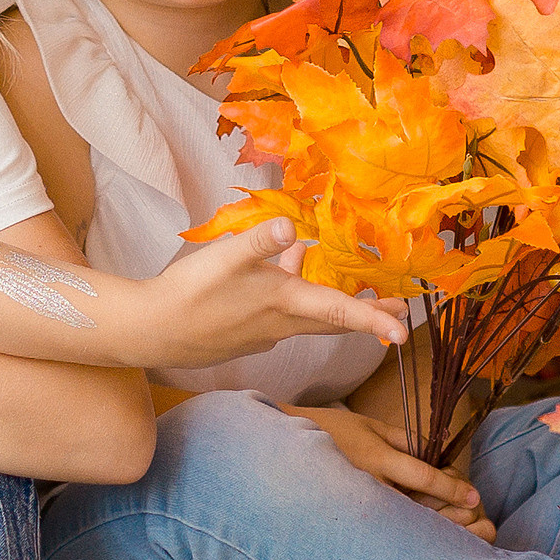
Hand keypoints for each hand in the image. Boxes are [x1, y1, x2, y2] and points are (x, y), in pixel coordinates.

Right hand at [150, 218, 410, 365]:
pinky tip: (280, 276)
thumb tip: (294, 226)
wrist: (153, 331)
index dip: (375, 320)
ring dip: (333, 307)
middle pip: (333, 321)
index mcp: (284, 303)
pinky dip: (295, 299)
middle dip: (367, 315)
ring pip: (308, 318)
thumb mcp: (224, 258)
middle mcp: (281, 323)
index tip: (406, 331)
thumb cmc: (190, 294)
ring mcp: (263, 332)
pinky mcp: (245, 333)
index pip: (340, 313)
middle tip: (396, 310)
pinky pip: (282, 315)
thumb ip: (260, 240)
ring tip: (349, 289)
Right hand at [284, 404, 494, 541]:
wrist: (283, 454)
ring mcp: (360, 506)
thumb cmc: (329, 431)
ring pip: (408, 526)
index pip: (423, 476)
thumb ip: (406, 439)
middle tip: (476, 517)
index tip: (475, 496)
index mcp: (374, 458)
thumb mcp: (369, 425)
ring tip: (459, 530)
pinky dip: (413, 535)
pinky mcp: (353, 521)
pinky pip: (390, 531)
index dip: (452, 487)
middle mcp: (369, 487)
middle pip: (421, 510)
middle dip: (452, 516)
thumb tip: (439, 452)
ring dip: (437, 530)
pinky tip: (427, 537)